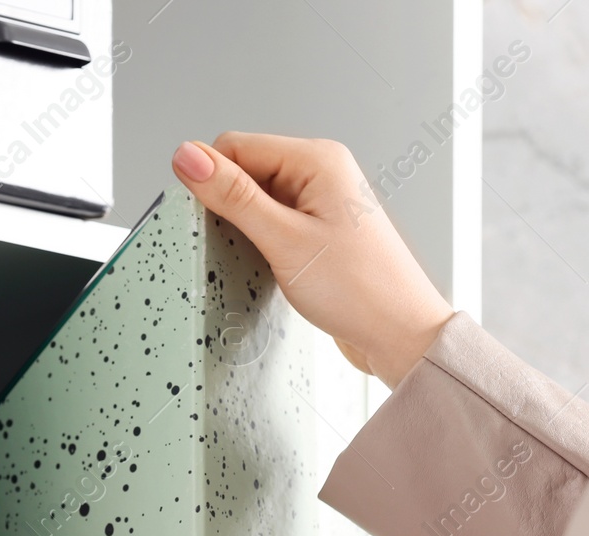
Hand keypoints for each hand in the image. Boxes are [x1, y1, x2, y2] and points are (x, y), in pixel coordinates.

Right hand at [170, 134, 452, 388]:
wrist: (400, 335)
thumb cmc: (360, 290)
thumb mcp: (283, 240)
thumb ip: (232, 196)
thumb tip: (187, 157)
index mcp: (317, 159)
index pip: (234, 146)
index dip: (211, 180)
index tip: (207, 218)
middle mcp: (321, 172)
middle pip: (244, 171)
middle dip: (230, 207)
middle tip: (245, 246)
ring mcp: (322, 201)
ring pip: (256, 200)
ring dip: (247, 229)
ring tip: (268, 260)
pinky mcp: (319, 229)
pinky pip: (273, 223)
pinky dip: (262, 243)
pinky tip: (274, 267)